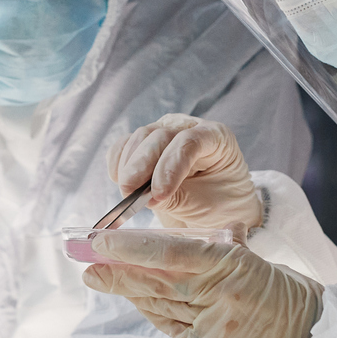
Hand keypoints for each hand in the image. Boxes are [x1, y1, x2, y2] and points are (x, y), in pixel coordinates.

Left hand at [82, 229, 322, 337]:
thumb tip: (206, 231)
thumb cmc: (287, 294)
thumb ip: (224, 247)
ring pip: (159, 306)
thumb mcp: (256, 261)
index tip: (101, 242)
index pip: (170, 253)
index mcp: (230, 264)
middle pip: (155, 282)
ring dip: (128, 292)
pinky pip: (173, 328)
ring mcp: (213, 327)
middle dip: (116, 272)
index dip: (131, 249)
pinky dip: (153, 313)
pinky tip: (136, 302)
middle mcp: (218, 296)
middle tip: (85, 263)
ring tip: (100, 279)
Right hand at [107, 114, 261, 234]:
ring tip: (128, 194)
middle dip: (141, 166)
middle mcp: (188, 128)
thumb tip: (143, 196)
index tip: (159, 194)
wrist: (215, 209)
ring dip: (128, 166)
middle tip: (130, 193)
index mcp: (216, 137)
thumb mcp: (205, 205)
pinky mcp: (144, 144)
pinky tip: (118, 181)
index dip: (170, 166)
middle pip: (159, 136)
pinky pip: (123, 145)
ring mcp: (164, 131)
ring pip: (139, 138)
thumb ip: (176, 198)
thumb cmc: (219, 205)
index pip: (189, 141)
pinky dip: (117, 163)